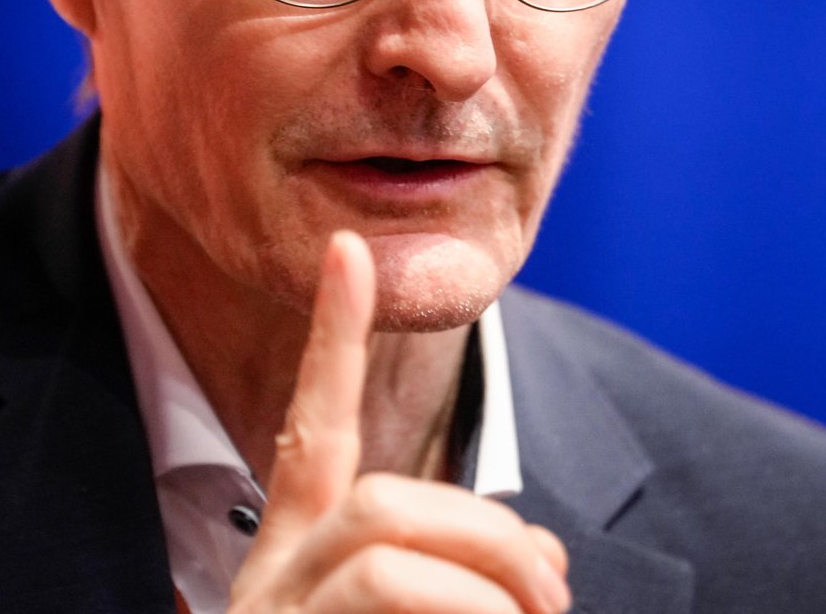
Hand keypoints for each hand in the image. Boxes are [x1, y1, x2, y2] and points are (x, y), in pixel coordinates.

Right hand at [227, 232, 571, 613]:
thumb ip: (476, 581)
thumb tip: (545, 556)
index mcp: (302, 556)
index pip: (316, 427)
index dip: (333, 337)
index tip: (347, 247)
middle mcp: (273, 577)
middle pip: (380, 493)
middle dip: (487, 530)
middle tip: (552, 594)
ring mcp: (273, 612)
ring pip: (381, 518)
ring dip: (486, 576)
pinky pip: (388, 584)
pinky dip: (471, 607)